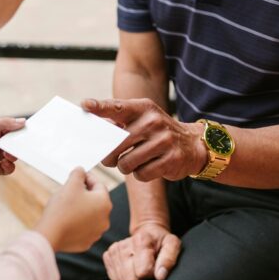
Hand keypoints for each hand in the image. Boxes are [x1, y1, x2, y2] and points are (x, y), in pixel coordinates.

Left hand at [0, 117, 24, 175]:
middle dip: (18, 146)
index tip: (29, 134)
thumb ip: (6, 123)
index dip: (21, 132)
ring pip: (12, 158)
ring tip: (8, 155)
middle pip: (14, 145)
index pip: (13, 131)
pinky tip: (4, 162)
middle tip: (19, 146)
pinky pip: (6, 170)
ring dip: (14, 156)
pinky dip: (9, 167)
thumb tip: (23, 122)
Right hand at [35, 168, 111, 252]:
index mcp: (105, 203)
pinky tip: (66, 220)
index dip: (86, 178)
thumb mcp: (71, 183)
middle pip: (95, 200)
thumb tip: (81, 171)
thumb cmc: (62, 207)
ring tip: (66, 207)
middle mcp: (105, 219)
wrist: (50, 234)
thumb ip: (79, 173)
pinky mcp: (87, 243)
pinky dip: (77, 223)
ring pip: (90, 215)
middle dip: (84, 194)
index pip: (98, 184)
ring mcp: (97, 233)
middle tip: (69, 191)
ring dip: (81, 209)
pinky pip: (83, 228)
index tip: (76, 177)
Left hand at [83, 98, 206, 181]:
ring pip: (126, 163)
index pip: (118, 107)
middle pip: (117, 143)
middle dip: (109, 156)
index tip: (86, 105)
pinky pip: (141, 174)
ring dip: (126, 167)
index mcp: (143, 108)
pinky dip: (141, 174)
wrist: (192, 145)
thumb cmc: (157, 133)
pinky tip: (149, 167)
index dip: (100, 107)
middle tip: (111, 159)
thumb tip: (94, 131)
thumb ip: (119, 123)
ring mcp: (164, 140)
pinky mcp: (171, 159)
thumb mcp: (142, 120)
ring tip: (135, 161)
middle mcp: (154, 121)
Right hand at [103, 221, 181, 279]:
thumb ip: (169, 259)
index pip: (143, 271)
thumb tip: (160, 276)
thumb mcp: (172, 245)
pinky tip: (131, 269)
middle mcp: (124, 244)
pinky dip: (123, 278)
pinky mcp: (108, 256)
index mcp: (142, 240)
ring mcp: (113, 250)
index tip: (155, 268)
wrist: (147, 232)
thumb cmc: (161, 242)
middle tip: (148, 270)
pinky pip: (114, 279)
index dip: (151, 275)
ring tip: (139, 268)